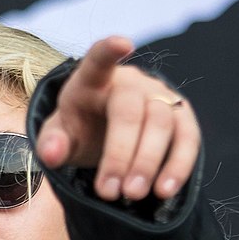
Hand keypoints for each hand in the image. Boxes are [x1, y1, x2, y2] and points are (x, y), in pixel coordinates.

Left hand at [36, 36, 200, 201]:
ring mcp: (160, 97)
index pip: (99, 60)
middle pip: (130, 110)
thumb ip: (51, 144)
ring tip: (132, 195)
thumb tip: (51, 154)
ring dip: (147, 162)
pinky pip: (187, 139)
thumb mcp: (60, 138)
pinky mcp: (182, 119)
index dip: (109, 51)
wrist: (107, 137)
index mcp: (93, 81)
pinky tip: (164, 191)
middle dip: (119, 154)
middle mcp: (131, 83)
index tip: (124, 44)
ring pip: (162, 123)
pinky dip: (178, 166)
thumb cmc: (81, 132)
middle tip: (107, 192)